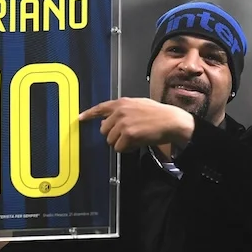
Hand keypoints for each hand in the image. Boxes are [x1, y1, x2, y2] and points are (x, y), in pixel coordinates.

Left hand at [79, 97, 193, 152]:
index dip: (88, 114)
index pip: (100, 108)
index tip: (80, 118)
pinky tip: (138, 142)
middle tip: (128, 135)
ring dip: (121, 143)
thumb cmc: (158, 114)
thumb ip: (122, 110)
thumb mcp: (138, 104)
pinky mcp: (128, 135)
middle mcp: (119, 112)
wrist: (171, 121)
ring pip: (111, 141)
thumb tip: (108, 120)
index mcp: (121, 103)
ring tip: (136, 137)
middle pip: (104, 130)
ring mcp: (123, 123)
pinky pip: (119, 148)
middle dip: (114, 135)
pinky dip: (128, 149)